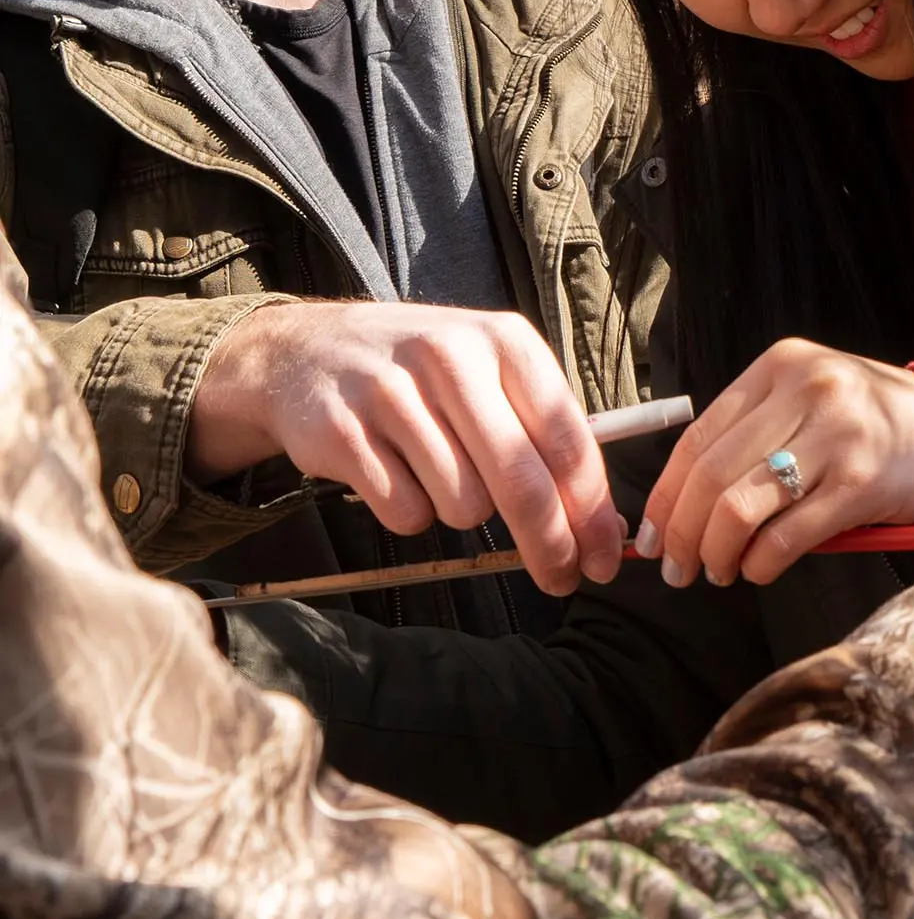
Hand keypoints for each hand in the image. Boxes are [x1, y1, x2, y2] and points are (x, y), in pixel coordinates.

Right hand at [189, 300, 623, 594]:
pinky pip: (406, 513)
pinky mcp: (344, 432)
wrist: (304, 351)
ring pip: (464, 505)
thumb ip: (542, 432)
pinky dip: (410, 511)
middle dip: (548, 544)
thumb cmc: (419, 371)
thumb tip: (597, 524)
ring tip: (436, 471)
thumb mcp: (488, 369)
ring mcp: (393, 393)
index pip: (567, 440)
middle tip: (559, 577)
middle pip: (521, 483)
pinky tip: (394, 473)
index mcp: (504, 340)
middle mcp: (452, 357)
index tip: (603, 557)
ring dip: (460, 510)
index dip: (593, 510)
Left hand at [637, 338, 913, 587]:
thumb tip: (677, 507)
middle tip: (676, 567)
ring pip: (741, 506)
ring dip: (717, 552)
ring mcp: (835, 436)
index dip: (666, 493)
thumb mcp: (802, 399)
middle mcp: (805, 392)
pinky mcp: (861, 483)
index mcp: (778, 367)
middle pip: (712, 473)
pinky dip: (761, 563)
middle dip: (684, 532)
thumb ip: (747, 434)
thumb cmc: (858, 422)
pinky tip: (756, 571)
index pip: (698, 436)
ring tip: (716, 572)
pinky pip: (788, 535)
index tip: (652, 535)